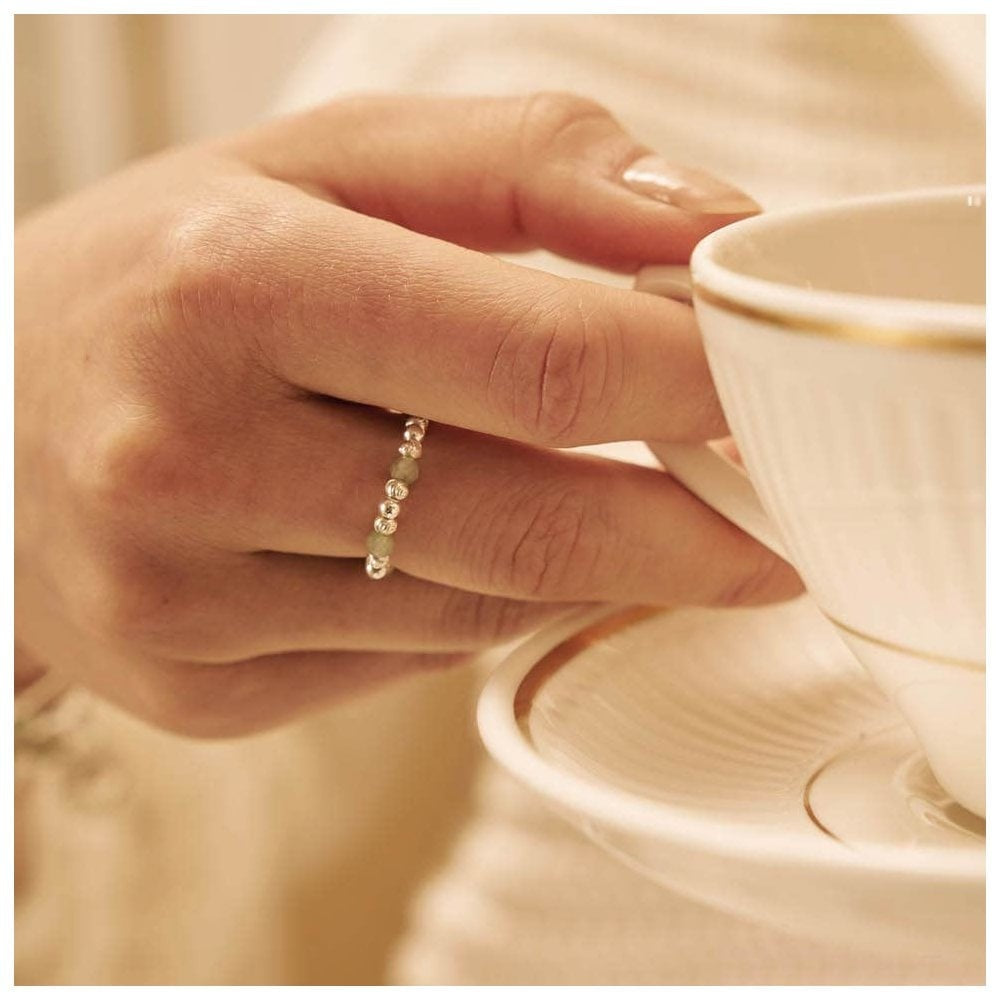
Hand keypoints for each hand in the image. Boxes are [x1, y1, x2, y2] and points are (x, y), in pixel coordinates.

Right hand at [15, 93, 799, 736]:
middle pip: (524, 518)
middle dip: (685, 523)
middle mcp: (184, 455)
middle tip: (768, 514)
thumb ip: (530, 167)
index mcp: (228, 284)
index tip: (768, 397)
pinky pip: (408, 657)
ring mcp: (179, 600)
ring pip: (477, 606)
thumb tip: (709, 225)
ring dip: (584, 563)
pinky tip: (474, 550)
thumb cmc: (175, 269)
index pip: (537, 359)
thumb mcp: (330, 161)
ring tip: (632, 516)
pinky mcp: (193, 688)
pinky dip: (480, 604)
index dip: (691, 385)